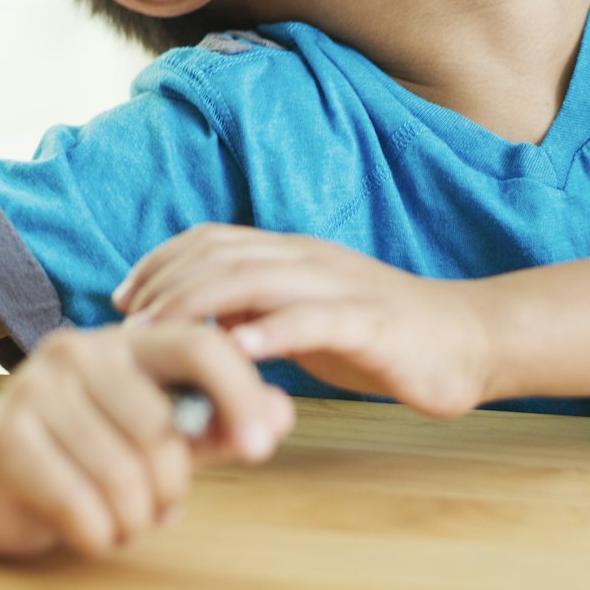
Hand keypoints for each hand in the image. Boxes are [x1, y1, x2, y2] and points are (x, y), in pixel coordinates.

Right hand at [0, 322, 293, 558]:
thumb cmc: (78, 452)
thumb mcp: (156, 437)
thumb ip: (216, 424)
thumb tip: (282, 414)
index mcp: (126, 341)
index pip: (201, 346)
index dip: (242, 392)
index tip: (264, 445)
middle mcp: (80, 352)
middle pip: (165, 429)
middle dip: (172, 487)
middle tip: (159, 508)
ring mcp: (36, 391)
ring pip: (126, 475)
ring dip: (134, 518)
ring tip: (121, 520)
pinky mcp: (7, 440)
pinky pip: (83, 505)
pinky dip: (99, 534)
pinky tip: (91, 530)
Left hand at [116, 226, 493, 418]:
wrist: (467, 339)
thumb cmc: (381, 337)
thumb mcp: (306, 319)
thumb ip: (257, 312)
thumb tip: (197, 322)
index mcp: (293, 255)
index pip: (212, 239)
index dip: (160, 262)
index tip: (123, 299)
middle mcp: (310, 260)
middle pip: (222, 255)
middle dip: (165, 285)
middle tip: (128, 325)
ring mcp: (341, 287)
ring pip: (256, 279)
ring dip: (199, 303)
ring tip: (160, 333)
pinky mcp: (370, 323)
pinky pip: (313, 321)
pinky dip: (270, 331)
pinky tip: (237, 350)